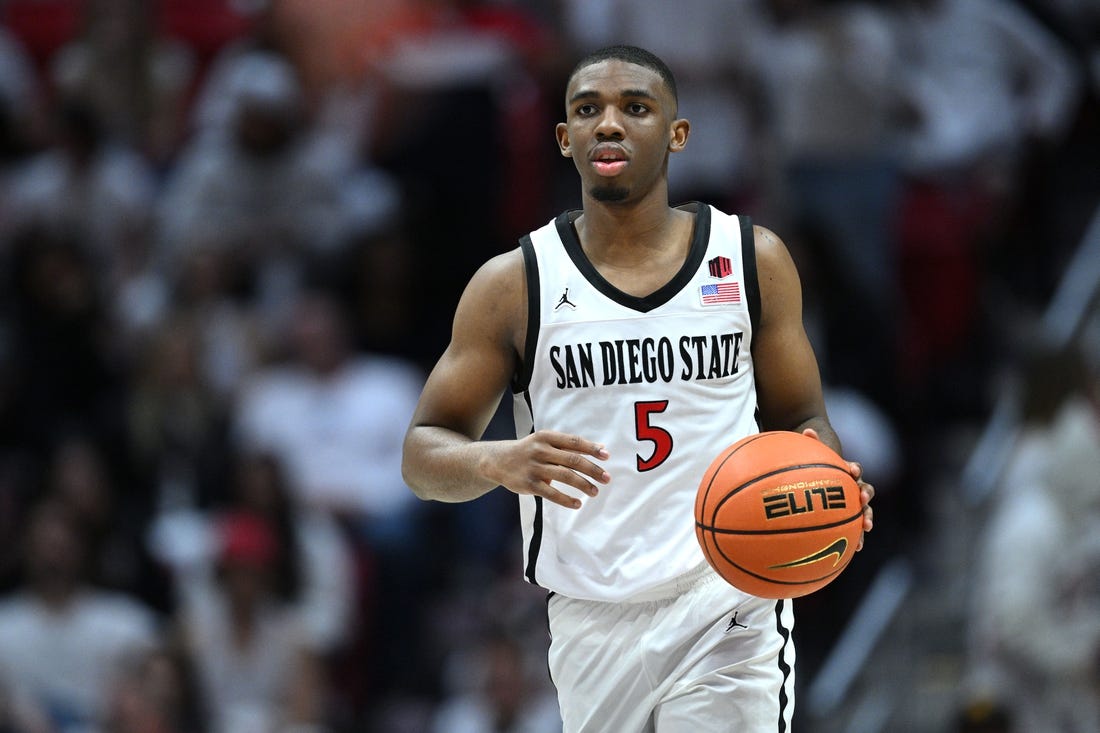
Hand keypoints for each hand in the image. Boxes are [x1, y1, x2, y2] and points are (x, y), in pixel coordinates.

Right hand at [484, 430, 609, 509]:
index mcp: (546, 437)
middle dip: (592, 469)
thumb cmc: (529, 451)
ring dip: (583, 485)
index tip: (606, 456)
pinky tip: (577, 504)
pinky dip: (566, 500)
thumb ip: (568, 446)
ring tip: (595, 492)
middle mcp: (540, 450)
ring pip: (565, 476)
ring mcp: (534, 468)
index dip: (591, 449)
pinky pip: (551, 494)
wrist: (497, 460)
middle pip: (572, 460)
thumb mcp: (545, 442)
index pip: (573, 442)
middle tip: (607, 478)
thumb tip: (601, 450)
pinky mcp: (529, 484)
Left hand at [801, 428, 873, 550]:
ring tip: (865, 528)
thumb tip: (807, 430)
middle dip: (865, 495)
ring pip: (864, 510)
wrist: (819, 474)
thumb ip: (811, 443)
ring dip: (866, 518)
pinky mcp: (849, 516)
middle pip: (864, 490)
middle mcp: (853, 486)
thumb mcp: (812, 454)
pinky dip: (857, 537)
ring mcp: (852, 502)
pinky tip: (857, 549)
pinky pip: (854, 527)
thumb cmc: (814, 464)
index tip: (852, 470)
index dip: (854, 469)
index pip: (854, 469)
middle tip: (862, 499)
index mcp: (846, 472)